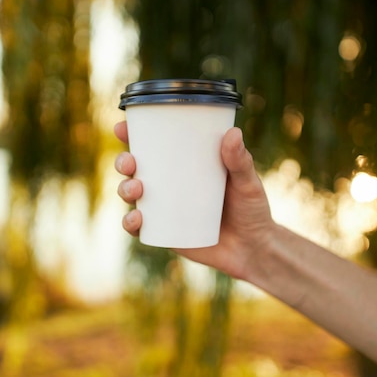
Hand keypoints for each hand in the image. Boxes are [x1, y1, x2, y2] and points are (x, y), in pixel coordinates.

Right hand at [114, 121, 274, 280]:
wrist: (253, 249)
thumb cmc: (252, 210)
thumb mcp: (248, 183)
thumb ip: (240, 161)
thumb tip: (233, 133)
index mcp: (184, 165)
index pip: (154, 146)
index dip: (133, 135)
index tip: (123, 126)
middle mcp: (168, 185)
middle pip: (135, 169)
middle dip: (124, 162)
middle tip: (131, 163)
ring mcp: (164, 209)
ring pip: (132, 196)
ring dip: (124, 189)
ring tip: (137, 190)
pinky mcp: (164, 233)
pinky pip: (139, 228)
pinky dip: (131, 222)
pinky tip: (136, 219)